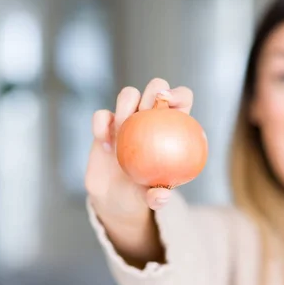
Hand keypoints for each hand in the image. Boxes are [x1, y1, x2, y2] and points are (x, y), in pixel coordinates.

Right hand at [85, 78, 193, 213]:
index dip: (179, 94)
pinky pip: (101, 115)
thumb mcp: (153, 198)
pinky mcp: (105, 124)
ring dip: (126, 105)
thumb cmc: (143, 192)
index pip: (182, 99)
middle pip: (157, 87)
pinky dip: (101, 126)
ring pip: (129, 94)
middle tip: (147, 110)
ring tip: (123, 129)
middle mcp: (151, 116)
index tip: (170, 102)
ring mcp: (127, 117)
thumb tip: (162, 196)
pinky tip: (105, 146)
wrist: (115, 197)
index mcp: (172, 126)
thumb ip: (158, 197)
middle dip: (154, 91)